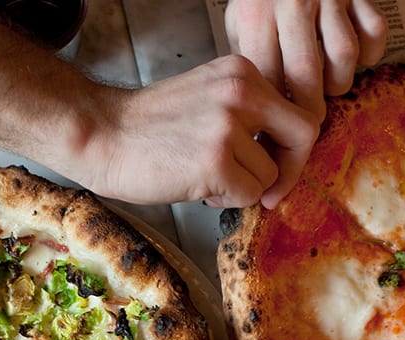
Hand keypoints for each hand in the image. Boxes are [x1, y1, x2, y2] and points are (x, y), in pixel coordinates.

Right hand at [81, 55, 319, 209]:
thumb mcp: (208, 101)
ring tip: (210, 181)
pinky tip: (199, 189)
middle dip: (290, 171)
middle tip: (267, 191)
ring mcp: (228, 125)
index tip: (276, 166)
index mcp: (241, 72)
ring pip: (270, 175)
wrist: (102, 136)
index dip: (293, 147)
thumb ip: (247, 117)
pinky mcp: (216, 161)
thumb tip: (285, 157)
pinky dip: (227, 201)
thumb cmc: (150, 128)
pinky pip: (248, 195)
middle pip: (303, 136)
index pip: (298, 110)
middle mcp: (241, 90)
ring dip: (244, 189)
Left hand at [225, 0, 387, 114]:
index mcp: (257, 14)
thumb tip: (258, 119)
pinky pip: (375, 34)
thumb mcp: (240, 24)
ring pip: (344, 57)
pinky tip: (356, 57)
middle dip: (310, 110)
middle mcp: (292, 1)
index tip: (279, 131)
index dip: (276, 114)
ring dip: (338, 81)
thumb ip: (249, 63)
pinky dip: (371, 54)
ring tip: (327, 84)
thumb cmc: (264, 0)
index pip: (269, 81)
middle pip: (307, 75)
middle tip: (308, 121)